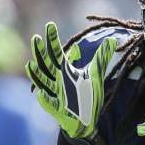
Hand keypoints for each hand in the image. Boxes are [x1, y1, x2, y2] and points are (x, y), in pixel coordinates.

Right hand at [25, 21, 117, 144]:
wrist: (85, 119)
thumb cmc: (87, 95)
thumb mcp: (95, 74)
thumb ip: (102, 57)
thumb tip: (112, 39)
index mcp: (64, 71)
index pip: (56, 52)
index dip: (52, 39)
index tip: (50, 25)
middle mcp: (57, 81)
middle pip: (45, 64)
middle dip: (40, 53)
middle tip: (36, 37)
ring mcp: (55, 94)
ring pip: (42, 83)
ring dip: (36, 75)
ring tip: (31, 65)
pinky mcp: (57, 109)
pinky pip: (48, 104)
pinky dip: (44, 100)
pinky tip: (40, 95)